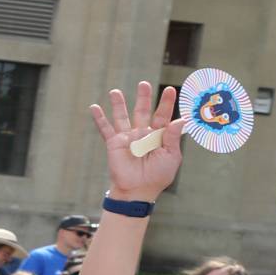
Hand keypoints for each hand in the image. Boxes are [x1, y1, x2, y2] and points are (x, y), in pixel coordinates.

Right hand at [92, 81, 184, 200]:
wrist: (139, 190)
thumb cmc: (158, 176)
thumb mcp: (171, 156)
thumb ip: (173, 137)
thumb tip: (181, 119)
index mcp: (158, 136)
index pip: (163, 115)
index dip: (166, 103)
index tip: (170, 90)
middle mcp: (142, 133)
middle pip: (142, 111)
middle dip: (143, 97)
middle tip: (143, 84)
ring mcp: (128, 137)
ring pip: (122, 116)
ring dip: (119, 104)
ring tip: (115, 92)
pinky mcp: (114, 143)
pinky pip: (106, 129)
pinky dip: (99, 118)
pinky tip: (94, 108)